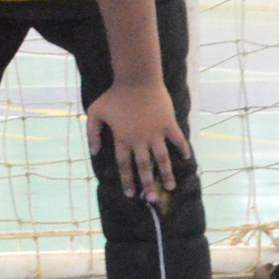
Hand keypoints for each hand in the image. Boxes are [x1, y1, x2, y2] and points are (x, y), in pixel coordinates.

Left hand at [86, 81, 189, 202]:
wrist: (137, 79)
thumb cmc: (114, 95)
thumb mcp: (95, 112)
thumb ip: (92, 133)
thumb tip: (95, 152)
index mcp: (123, 139)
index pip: (125, 165)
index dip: (127, 181)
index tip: (131, 194)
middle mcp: (140, 139)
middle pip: (145, 167)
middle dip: (149, 184)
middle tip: (153, 199)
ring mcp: (156, 132)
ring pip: (163, 158)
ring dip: (167, 173)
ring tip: (171, 187)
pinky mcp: (169, 124)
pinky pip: (178, 140)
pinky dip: (182, 149)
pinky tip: (186, 159)